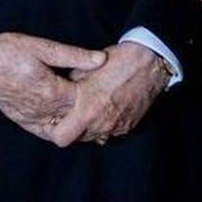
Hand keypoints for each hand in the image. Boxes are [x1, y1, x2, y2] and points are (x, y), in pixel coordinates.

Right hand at [0, 31, 105, 143]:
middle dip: (88, 109)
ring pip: (62, 127)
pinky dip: (57, 128)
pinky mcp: (22, 120)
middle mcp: (43, 110)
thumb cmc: (8, 51)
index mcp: (52, 92)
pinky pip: (45, 131)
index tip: (105, 84)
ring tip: (84, 110)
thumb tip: (101, 59)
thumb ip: (74, 56)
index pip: (85, 100)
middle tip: (100, 99)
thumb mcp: (43, 47)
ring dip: (74, 121)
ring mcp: (32, 118)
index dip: (97, 92)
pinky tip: (64, 119)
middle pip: (75, 117)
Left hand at [50, 42, 167, 146]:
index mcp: (87, 110)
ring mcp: (115, 128)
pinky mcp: (127, 127)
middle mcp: (101, 124)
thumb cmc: (116, 62)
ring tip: (87, 108)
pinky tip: (103, 108)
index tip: (52, 120)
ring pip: (92, 137)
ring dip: (87, 127)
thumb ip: (67, 87)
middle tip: (68, 112)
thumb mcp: (83, 69)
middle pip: (76, 139)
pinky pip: (108, 132)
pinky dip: (102, 124)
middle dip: (70, 128)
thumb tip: (56, 94)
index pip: (61, 137)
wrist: (149, 64)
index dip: (52, 131)